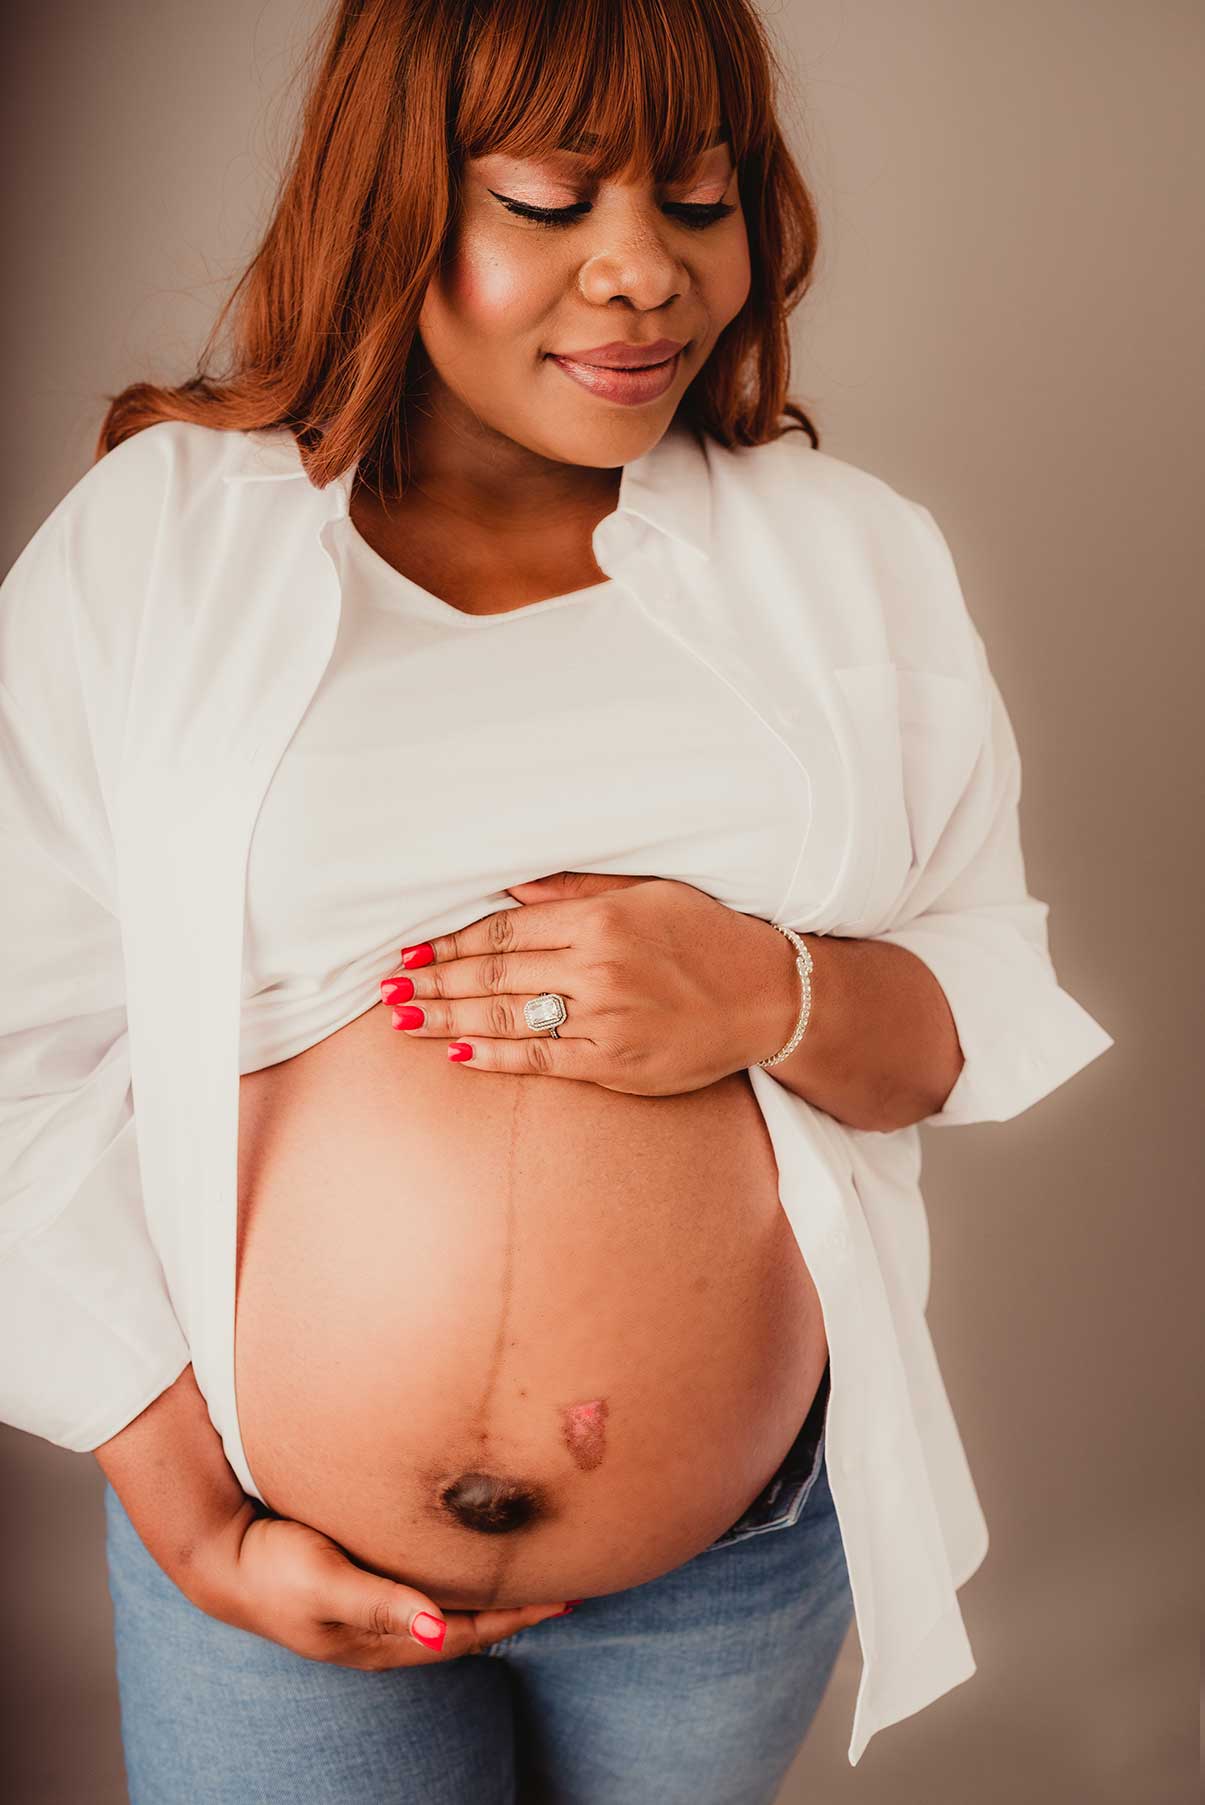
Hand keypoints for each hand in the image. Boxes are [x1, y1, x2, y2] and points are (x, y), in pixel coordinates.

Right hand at [184, 1500, 574, 1670]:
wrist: (222, 1556)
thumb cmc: (274, 1570)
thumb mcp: (328, 1585)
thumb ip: (384, 1603)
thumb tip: (441, 1632)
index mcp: (382, 1640)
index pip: (469, 1633)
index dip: (517, 1616)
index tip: (563, 1600)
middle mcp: (385, 1631)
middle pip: (468, 1626)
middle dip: (515, 1609)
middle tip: (565, 1587)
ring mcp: (373, 1611)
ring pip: (448, 1609)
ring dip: (489, 1596)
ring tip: (530, 1576)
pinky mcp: (362, 1583)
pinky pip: (425, 1589)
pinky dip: (457, 1579)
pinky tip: (467, 1560)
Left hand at [380, 870, 797, 1095]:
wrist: (770, 997)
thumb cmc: (707, 937)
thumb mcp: (648, 893)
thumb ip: (576, 890)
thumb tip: (511, 884)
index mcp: (600, 920)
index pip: (505, 929)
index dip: (451, 941)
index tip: (412, 949)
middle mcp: (597, 967)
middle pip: (495, 973)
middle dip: (434, 980)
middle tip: (388, 986)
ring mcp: (605, 1019)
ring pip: (506, 1017)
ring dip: (448, 1018)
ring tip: (404, 1018)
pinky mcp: (616, 1064)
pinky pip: (541, 1059)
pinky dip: (494, 1056)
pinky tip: (456, 1054)